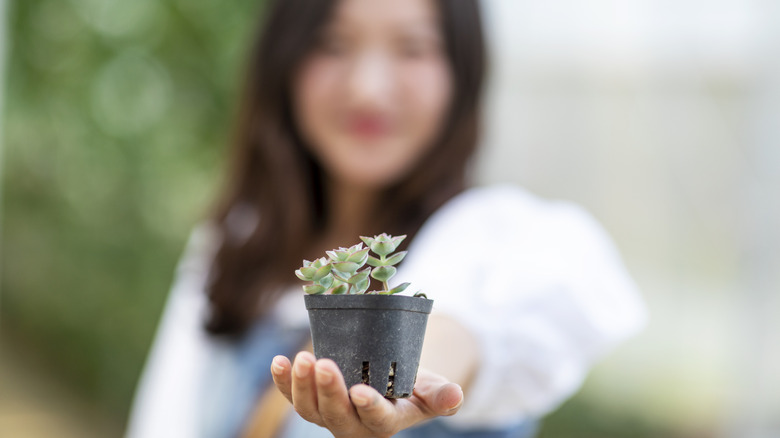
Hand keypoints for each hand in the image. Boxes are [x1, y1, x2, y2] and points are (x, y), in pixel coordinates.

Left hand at [270, 351, 463, 437]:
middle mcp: (354, 425)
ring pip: (310, 409)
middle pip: (336, 415)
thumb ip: (440, 394)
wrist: (387, 379)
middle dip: (327, 390)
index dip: (368, 407)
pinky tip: (278, 362)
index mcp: (385, 424)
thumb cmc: (412, 384)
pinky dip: (283, 381)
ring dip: (301, 385)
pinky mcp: (311, 401)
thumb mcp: (430, 388)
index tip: (360, 391)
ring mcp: (329, 415)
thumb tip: (456, 396)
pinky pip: (293, 396)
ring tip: (301, 358)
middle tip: (322, 363)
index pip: (375, 420)